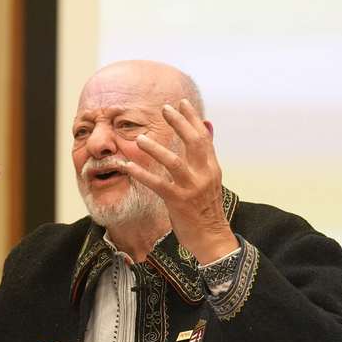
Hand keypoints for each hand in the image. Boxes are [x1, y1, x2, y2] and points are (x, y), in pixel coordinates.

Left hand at [122, 99, 236, 264]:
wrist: (212, 238)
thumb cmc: (207, 210)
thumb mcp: (210, 180)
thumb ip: (205, 155)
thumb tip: (207, 128)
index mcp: (212, 168)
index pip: (203, 137)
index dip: (192, 119)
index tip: (181, 103)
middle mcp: (204, 174)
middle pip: (193, 142)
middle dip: (179, 123)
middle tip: (164, 109)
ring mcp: (192, 188)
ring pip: (174, 162)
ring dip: (155, 149)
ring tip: (139, 138)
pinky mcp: (178, 201)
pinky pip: (157, 184)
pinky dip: (142, 174)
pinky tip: (128, 167)